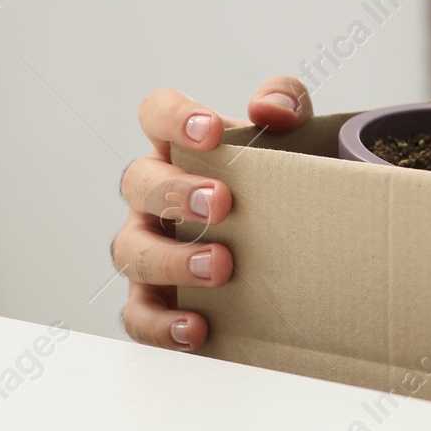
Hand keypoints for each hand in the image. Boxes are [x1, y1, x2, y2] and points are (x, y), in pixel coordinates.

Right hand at [113, 77, 311, 349]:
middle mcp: (155, 195)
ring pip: (131, 250)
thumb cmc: (281, 179)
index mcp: (182, 147)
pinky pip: (140, 315)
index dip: (174, 117)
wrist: (299, 239)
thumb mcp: (296, 134)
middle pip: (138, 183)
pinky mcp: (156, 299)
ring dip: (172, 259)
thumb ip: (286, 102)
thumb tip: (271, 108)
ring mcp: (149, 246)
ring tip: (221, 267)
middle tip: (222, 204)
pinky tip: (197, 328)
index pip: (156, 114)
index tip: (211, 132)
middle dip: (175, 193)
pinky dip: (162, 325)